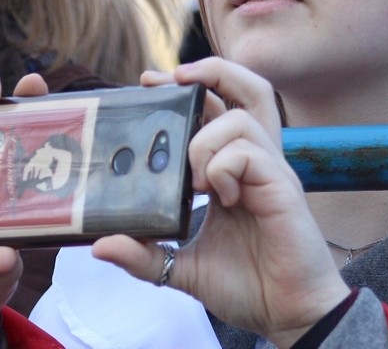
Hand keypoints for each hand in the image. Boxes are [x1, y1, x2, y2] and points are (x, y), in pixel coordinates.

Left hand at [95, 59, 349, 348]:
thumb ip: (144, 255)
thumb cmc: (248, 286)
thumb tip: (99, 246)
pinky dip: (222, 167)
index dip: (190, 87)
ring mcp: (270, 172)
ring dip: (205, 141)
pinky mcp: (282, 188)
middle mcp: (255, 161)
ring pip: (240, 119)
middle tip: (171, 79)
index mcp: (234, 171)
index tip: (150, 82)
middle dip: (209, 72)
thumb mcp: (181, 268)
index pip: (217, 109)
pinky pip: (248, 152)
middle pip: (245, 91)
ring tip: (194, 180)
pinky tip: (219, 197)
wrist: (288, 315)